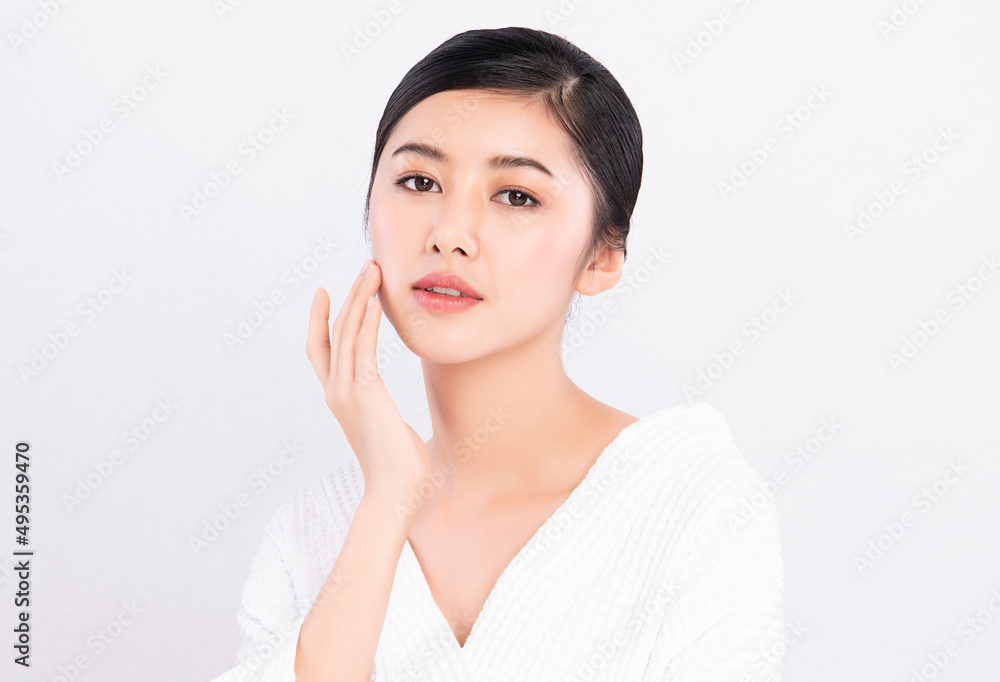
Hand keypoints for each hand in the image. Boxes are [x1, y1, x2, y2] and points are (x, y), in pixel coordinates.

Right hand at [306, 260, 433, 506]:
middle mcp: (337, 392)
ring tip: (373, 271)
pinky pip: (363, 349)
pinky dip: (368, 323)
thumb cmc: (401, 469)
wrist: (397, 493)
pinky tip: (377, 302)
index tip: (325, 292)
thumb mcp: (390, 431)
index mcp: (340, 399)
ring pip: (348, 334)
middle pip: (334, 333)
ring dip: (361, 299)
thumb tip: (397, 420)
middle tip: (365, 267)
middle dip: (349, 297)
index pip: (321, 351)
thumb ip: (386, 417)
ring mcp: (347, 392)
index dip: (321, 320)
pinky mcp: (365, 394)